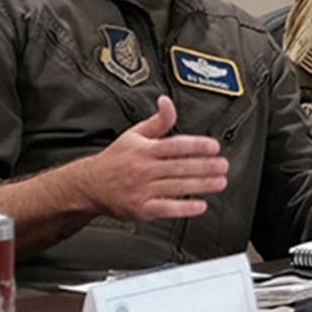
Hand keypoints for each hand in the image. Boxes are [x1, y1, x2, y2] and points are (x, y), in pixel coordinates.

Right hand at [78, 95, 230, 220]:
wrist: (88, 186)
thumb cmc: (115, 160)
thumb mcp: (134, 135)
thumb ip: (158, 121)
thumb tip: (167, 102)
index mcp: (144, 150)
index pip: (175, 146)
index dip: (196, 145)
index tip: (214, 146)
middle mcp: (143, 169)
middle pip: (179, 167)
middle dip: (205, 166)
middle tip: (223, 165)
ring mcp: (142, 190)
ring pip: (176, 186)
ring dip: (201, 185)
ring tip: (219, 182)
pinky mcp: (141, 209)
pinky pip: (166, 208)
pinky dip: (184, 208)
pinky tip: (200, 205)